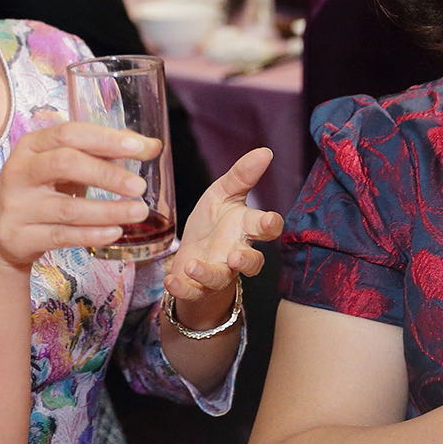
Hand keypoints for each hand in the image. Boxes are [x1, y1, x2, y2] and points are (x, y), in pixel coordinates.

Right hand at [0, 121, 161, 271]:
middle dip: (106, 174)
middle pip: (65, 164)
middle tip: (139, 186)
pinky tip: (115, 232)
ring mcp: (17, 206)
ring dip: (108, 211)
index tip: (138, 148)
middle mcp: (19, 172)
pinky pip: (61, 236)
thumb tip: (151, 146)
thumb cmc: (39, 190)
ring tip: (137, 211)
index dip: (105, 139)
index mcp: (31, 146)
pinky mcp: (18, 236)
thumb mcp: (60, 166)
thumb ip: (102, 154)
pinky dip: (92, 235)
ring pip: (67, 208)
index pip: (69, 133)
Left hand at [164, 148, 282, 330]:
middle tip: (235, 255)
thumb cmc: (213, 223)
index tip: (269, 220)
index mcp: (245, 228)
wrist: (191, 255)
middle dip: (247, 260)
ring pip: (221, 278)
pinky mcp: (196, 287)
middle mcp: (236, 253)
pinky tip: (171, 280)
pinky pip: (192, 292)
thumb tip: (265, 151)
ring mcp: (217, 272)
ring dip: (208, 274)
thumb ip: (242, 175)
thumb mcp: (222, 194)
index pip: (266, 228)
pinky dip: (182, 288)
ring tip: (194, 265)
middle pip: (252, 262)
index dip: (270, 225)